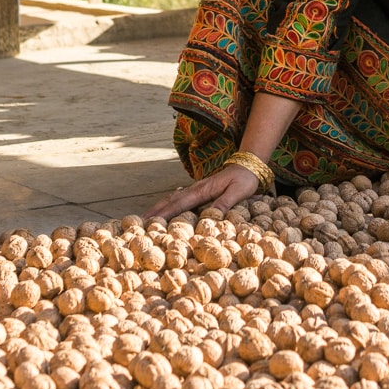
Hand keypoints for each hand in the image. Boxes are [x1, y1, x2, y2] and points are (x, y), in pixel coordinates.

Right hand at [145, 164, 259, 220]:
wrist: (249, 166)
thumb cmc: (244, 180)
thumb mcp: (238, 191)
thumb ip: (224, 203)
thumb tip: (210, 217)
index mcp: (202, 190)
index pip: (179, 203)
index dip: (164, 213)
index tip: (150, 221)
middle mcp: (196, 189)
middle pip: (171, 200)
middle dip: (155, 211)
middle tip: (140, 222)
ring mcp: (197, 190)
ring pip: (173, 199)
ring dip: (159, 208)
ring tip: (146, 218)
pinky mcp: (200, 192)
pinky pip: (180, 200)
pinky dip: (169, 206)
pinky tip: (164, 211)